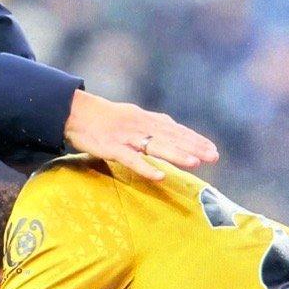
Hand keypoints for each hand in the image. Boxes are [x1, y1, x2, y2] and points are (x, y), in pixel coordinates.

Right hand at [64, 90, 217, 181]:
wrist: (74, 112)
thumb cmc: (103, 116)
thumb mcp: (131, 115)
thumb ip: (152, 123)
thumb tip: (174, 128)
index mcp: (145, 119)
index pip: (175, 129)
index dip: (194, 139)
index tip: (213, 149)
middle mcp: (139, 125)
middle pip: (170, 137)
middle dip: (193, 147)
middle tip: (214, 157)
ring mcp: (126, 137)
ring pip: (155, 146)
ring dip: (176, 154)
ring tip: (195, 163)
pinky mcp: (111, 147)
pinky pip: (131, 159)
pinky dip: (145, 167)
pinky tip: (160, 176)